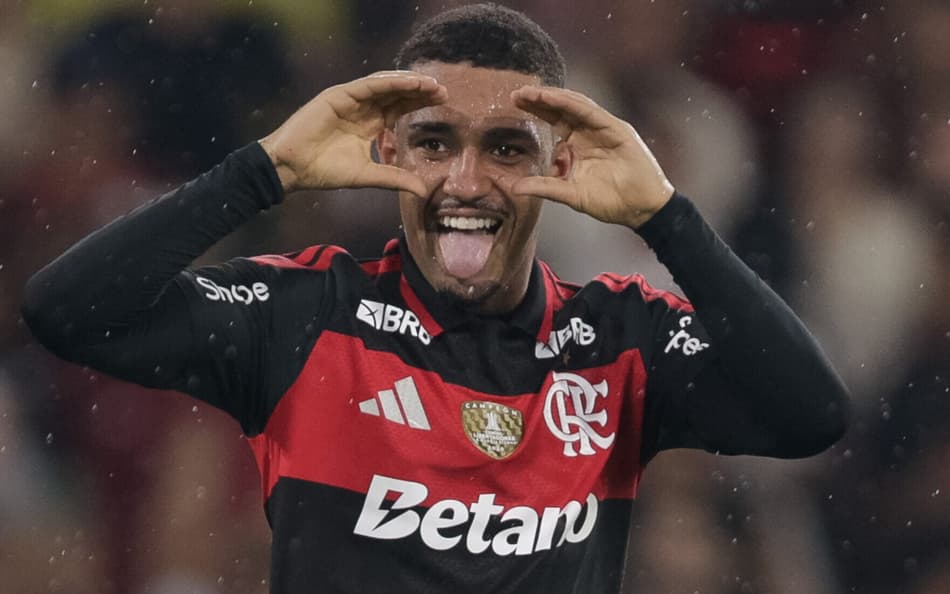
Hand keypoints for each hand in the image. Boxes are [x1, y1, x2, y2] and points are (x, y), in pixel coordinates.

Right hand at [259, 71, 446, 194]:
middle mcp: (361, 108)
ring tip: (431, 85)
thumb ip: (394, 178)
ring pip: (385, 85)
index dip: (420, 103)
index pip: (399, 108)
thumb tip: (422, 191)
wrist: (292, 169)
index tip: (444, 103)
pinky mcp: (338, 95)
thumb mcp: (367, 175)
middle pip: (397, 94)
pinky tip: (409, 82)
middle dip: (420, 91)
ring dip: (409, 83)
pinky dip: (389, 82)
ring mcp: (349, 99)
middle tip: (444, 92)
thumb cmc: (323, 171)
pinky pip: (369, 85)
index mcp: (369, 124)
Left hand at [511, 86, 674, 228]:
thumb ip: (544, 187)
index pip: (553, 121)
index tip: (513, 103)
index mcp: (577, 145)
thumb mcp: (570, 194)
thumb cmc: (610, 201)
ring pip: (575, 106)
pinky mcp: (617, 129)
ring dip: (553, 98)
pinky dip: (572, 104)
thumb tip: (514, 188)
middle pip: (561, 109)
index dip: (535, 111)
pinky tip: (554, 98)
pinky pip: (591, 112)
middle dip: (539, 99)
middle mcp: (589, 133)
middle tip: (517, 93)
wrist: (640, 208)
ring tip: (532, 93)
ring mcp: (603, 129)